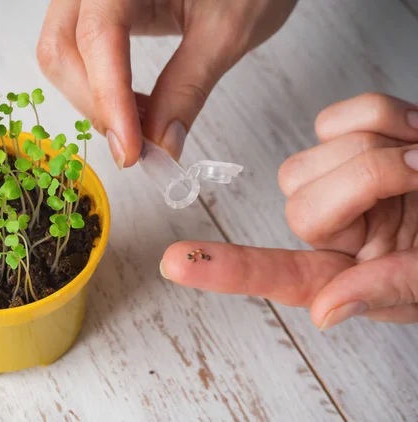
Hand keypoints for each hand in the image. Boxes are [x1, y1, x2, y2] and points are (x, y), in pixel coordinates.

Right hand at [37, 0, 296, 167]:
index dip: (109, 99)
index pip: (97, 35)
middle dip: (94, 104)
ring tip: (140, 126)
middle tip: (134, 145)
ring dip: (94, 100)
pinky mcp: (101, 9)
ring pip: (62, 52)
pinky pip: (78, 52)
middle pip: (61, 47)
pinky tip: (133, 105)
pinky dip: (99, 88)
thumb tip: (161, 143)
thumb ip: (189, 87)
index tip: (131, 151)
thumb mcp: (228, 31)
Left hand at [160, 93, 417, 328]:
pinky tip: (413, 132)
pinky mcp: (353, 138)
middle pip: (300, 200)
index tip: (176, 264)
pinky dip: (377, 116)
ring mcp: (340, 180)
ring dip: (379, 150)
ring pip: (312, 155)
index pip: (278, 274)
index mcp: (349, 271)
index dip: (227, 271)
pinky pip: (335, 117)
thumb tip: (323, 310)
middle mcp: (336, 228)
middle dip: (368, 181)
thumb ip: (386, 291)